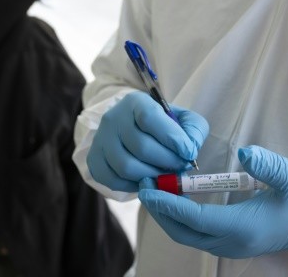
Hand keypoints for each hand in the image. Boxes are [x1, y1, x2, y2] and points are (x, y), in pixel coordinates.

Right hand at [87, 91, 208, 192]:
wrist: (131, 128)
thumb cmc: (161, 125)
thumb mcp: (181, 118)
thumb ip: (193, 129)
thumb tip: (190, 149)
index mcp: (135, 102)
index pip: (151, 118)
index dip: (173, 138)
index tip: (189, 153)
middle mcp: (114, 119)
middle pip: (141, 147)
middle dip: (167, 162)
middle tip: (181, 167)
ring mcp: (101, 140)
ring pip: (127, 167)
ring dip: (152, 176)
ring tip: (166, 175)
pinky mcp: (94, 160)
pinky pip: (114, 180)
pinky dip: (134, 186)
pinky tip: (147, 179)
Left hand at [138, 146, 287, 258]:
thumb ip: (268, 166)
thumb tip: (245, 152)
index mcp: (243, 228)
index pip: (195, 219)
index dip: (169, 204)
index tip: (149, 188)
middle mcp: (231, 243)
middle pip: (183, 232)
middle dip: (159, 210)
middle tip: (144, 184)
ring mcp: (228, 246)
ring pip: (186, 235)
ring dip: (166, 214)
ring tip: (152, 187)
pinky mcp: (227, 242)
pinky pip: (194, 233)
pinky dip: (177, 217)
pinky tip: (171, 196)